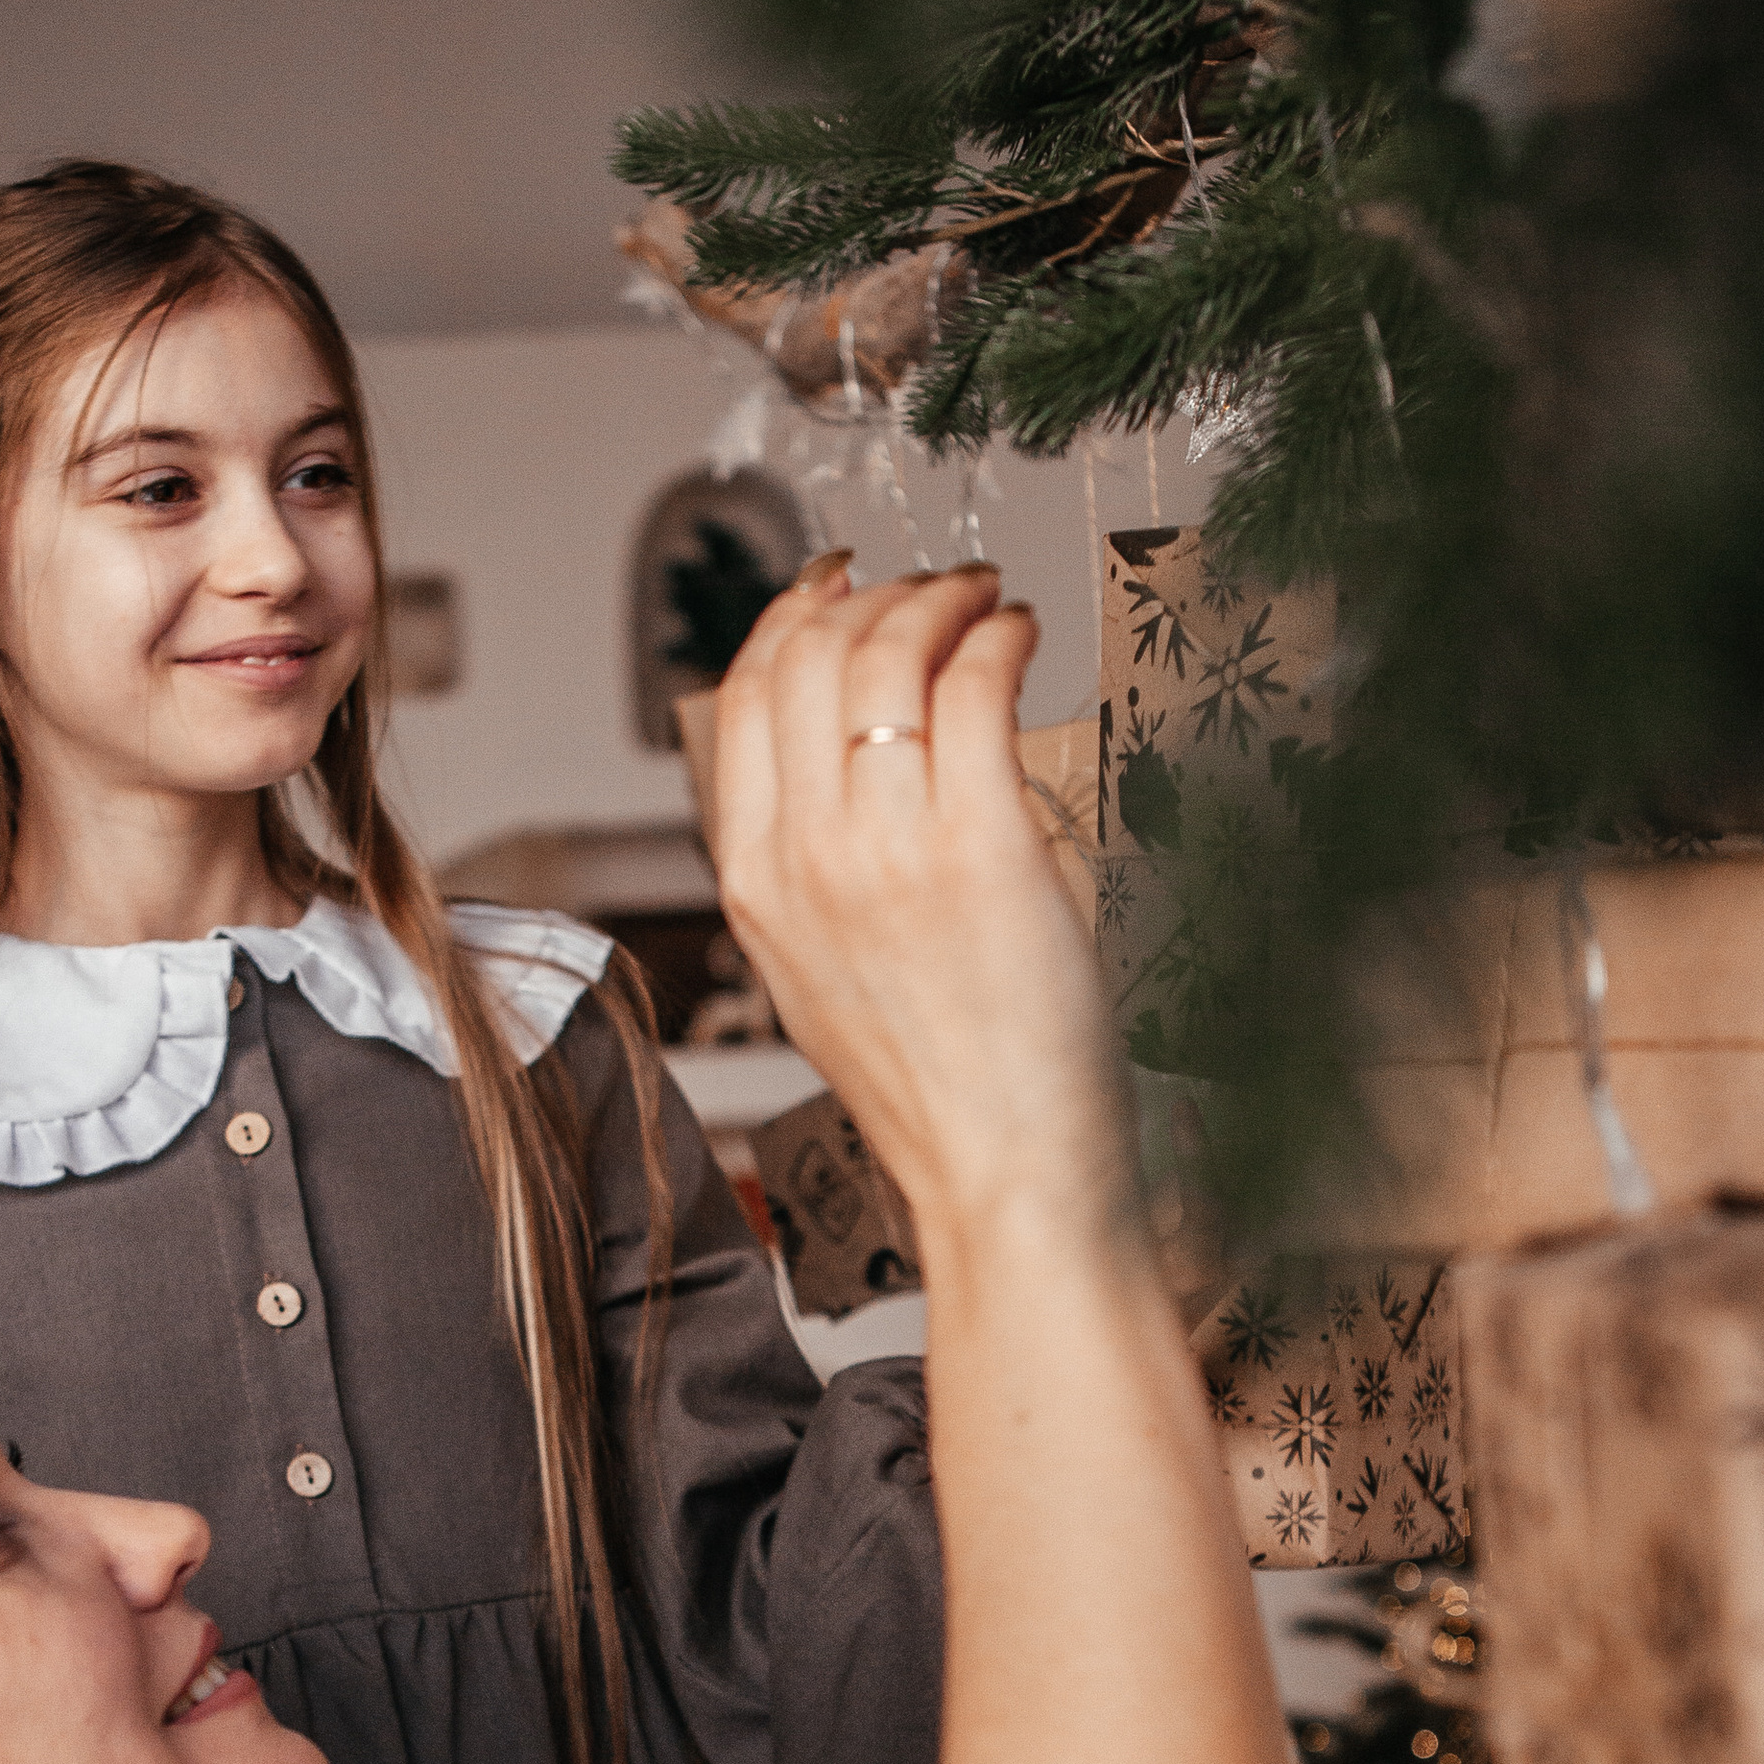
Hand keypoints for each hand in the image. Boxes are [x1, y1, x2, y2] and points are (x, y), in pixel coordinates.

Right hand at [711, 561, 1135, 1255]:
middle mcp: (801, 858)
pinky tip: (1023, 637)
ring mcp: (882, 851)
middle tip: (941, 591)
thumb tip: (861, 752)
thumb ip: (824, 865)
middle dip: (878, 595)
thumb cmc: (947, 1088)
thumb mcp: (829, 972)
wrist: (1004, 1179)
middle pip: (808, 658)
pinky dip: (1000, 636)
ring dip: (944, 601)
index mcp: (753, 885)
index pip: (741, 699)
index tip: (841, 584)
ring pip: (887, 656)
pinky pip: (974, 687)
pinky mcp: (977, 848)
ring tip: (989, 604)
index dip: (792, 616)